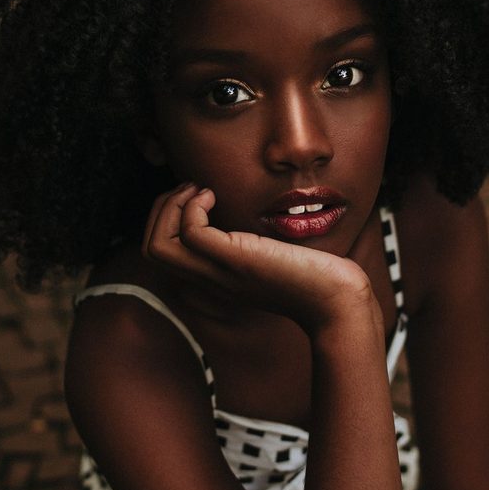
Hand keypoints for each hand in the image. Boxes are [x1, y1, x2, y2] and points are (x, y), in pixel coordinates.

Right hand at [142, 184, 375, 332]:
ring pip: (158, 246)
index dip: (166, 218)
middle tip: (192, 188)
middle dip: (161, 208)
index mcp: (213, 278)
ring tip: (200, 191)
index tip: (197, 196)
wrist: (337, 301)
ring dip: (170, 207)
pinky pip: (191, 234)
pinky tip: (215, 196)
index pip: (160, 254)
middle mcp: (210, 279)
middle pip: (151, 249)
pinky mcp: (237, 261)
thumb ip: (250, 243)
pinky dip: (193, 207)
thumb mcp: (269, 256)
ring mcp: (220, 272)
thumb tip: (243, 215)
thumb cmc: (313, 275)